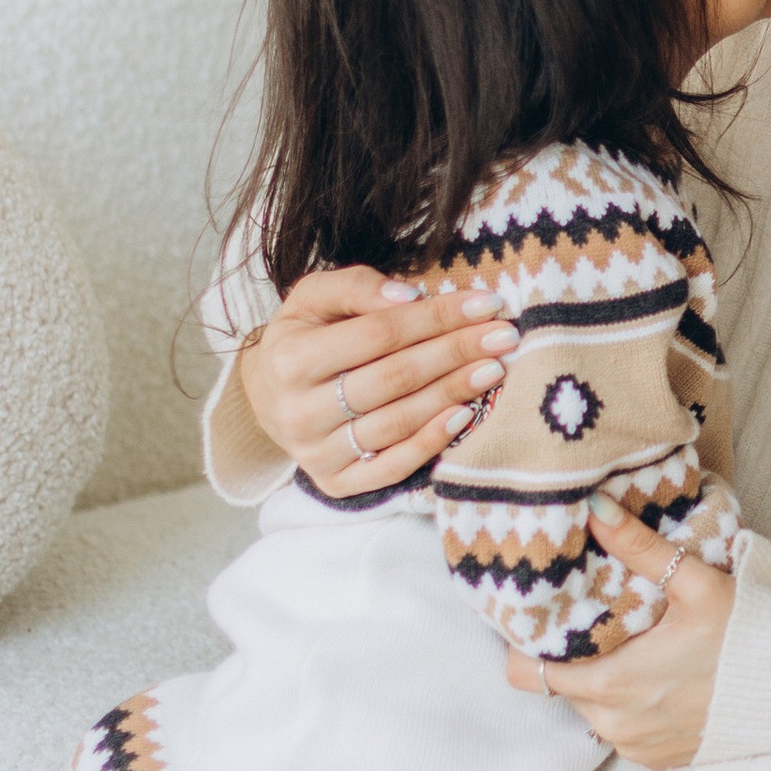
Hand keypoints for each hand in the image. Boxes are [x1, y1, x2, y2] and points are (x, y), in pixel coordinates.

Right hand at [240, 261, 518, 495]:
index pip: (379, 333)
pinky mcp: (335, 483)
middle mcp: (298, 411)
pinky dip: (430, 443)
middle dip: (455, 353)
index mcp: (290, 359)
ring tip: (493, 370)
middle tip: (504, 337)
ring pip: (397, 422)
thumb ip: (356, 287)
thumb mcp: (314, 298)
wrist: (267, 397)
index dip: (436, 317)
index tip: (487, 303)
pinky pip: (391, 468)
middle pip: (394, 378)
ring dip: (452, 393)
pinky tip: (464, 416)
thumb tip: (410, 296)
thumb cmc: (304, 337)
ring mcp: (316, 452)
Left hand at [507, 507, 736, 770]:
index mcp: (612, 683)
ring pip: (593, 712)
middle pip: (564, 688)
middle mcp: (616, 724)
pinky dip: (631, 708)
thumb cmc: (748, 635)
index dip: (525, 647)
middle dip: (572, 658)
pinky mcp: (660, 760)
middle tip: (594, 622)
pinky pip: (624, 731)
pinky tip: (658, 679)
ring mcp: (638, 747)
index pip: (530, 675)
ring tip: (631, 647)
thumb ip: (637, 547)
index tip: (538, 622)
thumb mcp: (694, 583)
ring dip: (603, 684)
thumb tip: (593, 508)